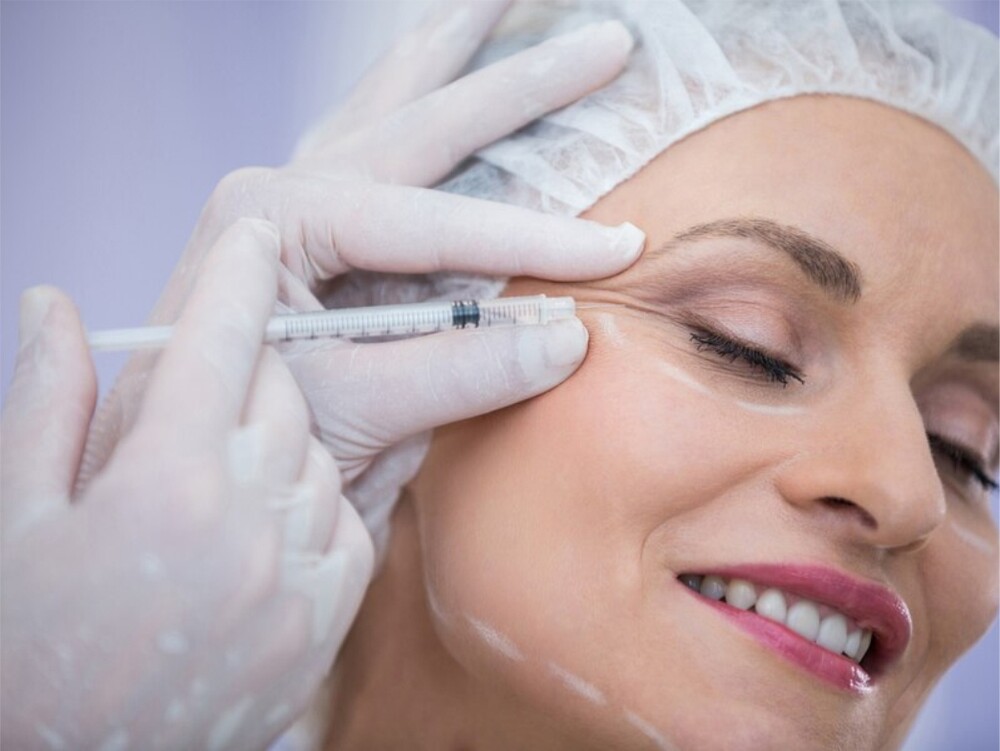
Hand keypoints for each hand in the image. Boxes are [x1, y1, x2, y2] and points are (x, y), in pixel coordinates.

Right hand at [1, 219, 372, 749]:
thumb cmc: (29, 640)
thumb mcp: (15, 514)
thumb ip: (45, 400)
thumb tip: (54, 302)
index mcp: (163, 478)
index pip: (219, 342)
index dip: (240, 276)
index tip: (257, 232)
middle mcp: (247, 516)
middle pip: (286, 385)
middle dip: (261, 358)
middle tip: (234, 361)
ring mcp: (298, 567)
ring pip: (322, 445)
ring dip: (289, 428)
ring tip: (236, 450)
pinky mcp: (331, 611)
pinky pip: (348, 513)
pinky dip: (318, 494)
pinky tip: (269, 505)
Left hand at [80, 1, 644, 549]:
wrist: (190, 460)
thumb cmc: (243, 435)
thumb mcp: (349, 412)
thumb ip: (455, 373)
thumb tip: (569, 337)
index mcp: (277, 218)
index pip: (431, 222)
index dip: (532, 238)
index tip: (619, 248)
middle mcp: (288, 187)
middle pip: (424, 117)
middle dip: (522, 81)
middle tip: (611, 42)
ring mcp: (301, 199)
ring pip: (392, 103)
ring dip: (455, 51)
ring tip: (503, 0)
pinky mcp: (318, 227)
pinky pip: (380, 142)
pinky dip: (420, 98)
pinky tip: (440, 70)